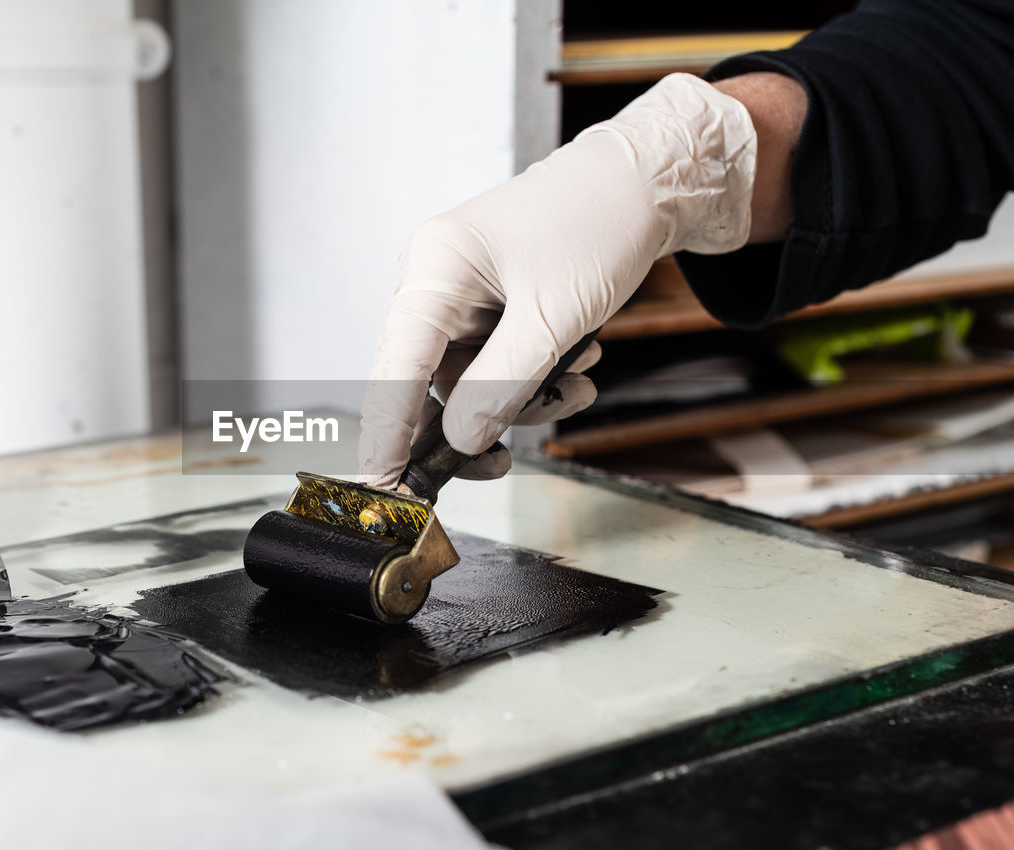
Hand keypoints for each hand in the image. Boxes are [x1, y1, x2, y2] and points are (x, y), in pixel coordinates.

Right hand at [358, 73, 756, 488]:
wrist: (647, 183)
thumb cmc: (599, 222)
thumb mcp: (554, 317)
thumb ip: (501, 385)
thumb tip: (459, 440)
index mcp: (435, 268)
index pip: (393, 365)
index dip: (386, 431)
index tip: (384, 484)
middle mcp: (436, 281)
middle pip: (430, 382)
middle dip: (479, 418)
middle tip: (503, 462)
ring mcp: (462, 294)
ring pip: (470, 381)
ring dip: (523, 398)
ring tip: (578, 383)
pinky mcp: (490, 305)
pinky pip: (496, 365)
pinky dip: (535, 378)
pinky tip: (578, 363)